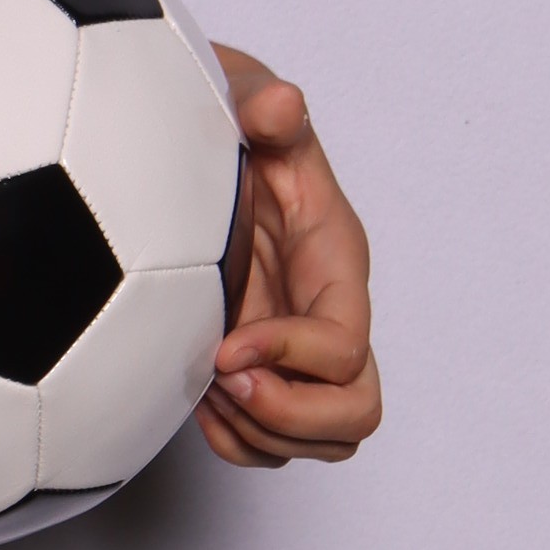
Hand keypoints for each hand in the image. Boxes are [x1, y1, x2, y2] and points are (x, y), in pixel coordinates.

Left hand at [202, 56, 377, 469]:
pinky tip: (192, 396)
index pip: (345, 344)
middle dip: (290, 415)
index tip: (223, 344)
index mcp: (332, 264)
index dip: (291, 357)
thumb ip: (264, 109)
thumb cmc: (227, 128)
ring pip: (321, 441)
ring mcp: (297, 354)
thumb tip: (278, 105)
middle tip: (221, 377)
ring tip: (201, 381)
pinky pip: (273, 445)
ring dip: (259, 430)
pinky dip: (238, 441)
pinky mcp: (263, 372)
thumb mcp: (244, 104)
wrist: (193, 145)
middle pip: (357, 413)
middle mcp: (325, 316)